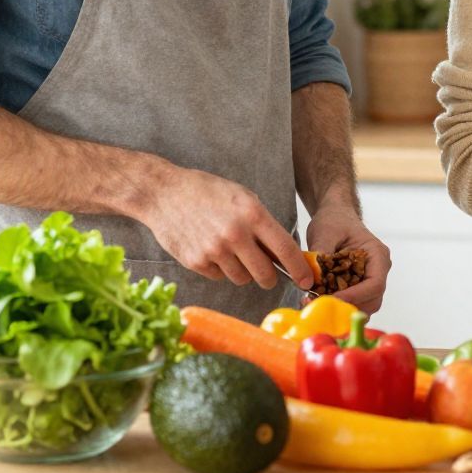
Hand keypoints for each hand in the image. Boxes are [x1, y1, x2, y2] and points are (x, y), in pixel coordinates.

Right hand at [138, 162, 313, 290]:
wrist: (164, 193)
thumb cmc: (207, 192)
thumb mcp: (243, 198)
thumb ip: (264, 225)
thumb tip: (283, 255)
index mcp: (252, 214)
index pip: (285, 249)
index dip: (299, 268)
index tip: (307, 280)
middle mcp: (235, 234)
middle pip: (265, 274)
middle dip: (270, 277)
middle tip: (268, 273)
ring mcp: (214, 250)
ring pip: (242, 278)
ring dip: (243, 271)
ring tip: (232, 251)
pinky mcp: (196, 262)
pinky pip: (220, 276)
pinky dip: (221, 269)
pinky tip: (212, 250)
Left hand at [306, 203, 391, 314]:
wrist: (335, 216)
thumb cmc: (335, 221)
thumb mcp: (325, 232)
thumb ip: (320, 254)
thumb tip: (311, 279)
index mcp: (377, 256)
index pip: (375, 284)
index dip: (355, 296)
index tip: (332, 299)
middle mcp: (378, 270)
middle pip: (372, 300)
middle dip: (348, 306)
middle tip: (322, 305)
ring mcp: (368, 279)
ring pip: (364, 305)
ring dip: (343, 309)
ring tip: (318, 302)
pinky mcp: (357, 286)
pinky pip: (353, 302)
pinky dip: (339, 306)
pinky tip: (320, 300)